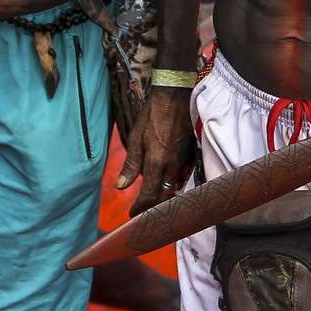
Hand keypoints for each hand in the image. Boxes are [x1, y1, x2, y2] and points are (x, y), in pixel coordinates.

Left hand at [116, 86, 195, 214]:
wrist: (175, 96)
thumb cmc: (152, 114)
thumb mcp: (136, 138)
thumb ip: (130, 164)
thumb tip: (121, 186)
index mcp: (156, 162)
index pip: (149, 195)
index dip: (140, 208)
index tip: (133, 215)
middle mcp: (172, 165)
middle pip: (164, 196)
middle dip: (153, 207)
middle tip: (143, 212)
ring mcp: (183, 160)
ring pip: (175, 187)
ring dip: (164, 197)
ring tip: (153, 203)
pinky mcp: (190, 154)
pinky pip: (182, 176)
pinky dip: (174, 185)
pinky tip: (167, 185)